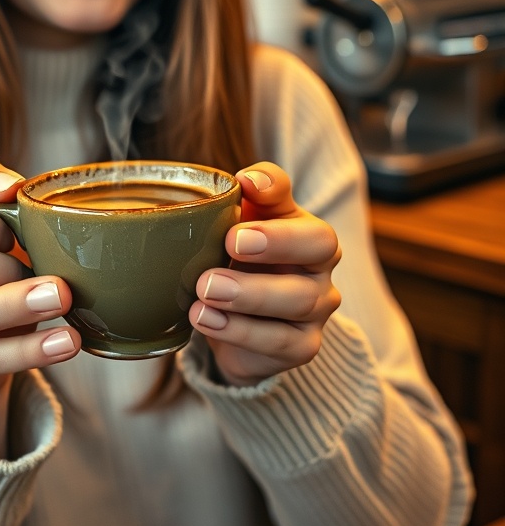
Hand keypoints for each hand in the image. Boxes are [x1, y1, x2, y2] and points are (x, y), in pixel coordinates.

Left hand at [189, 162, 340, 387]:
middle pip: (318, 249)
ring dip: (248, 293)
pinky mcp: (302, 347)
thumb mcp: (242, 223)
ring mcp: (317, 310)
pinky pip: (280, 342)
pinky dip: (240, 331)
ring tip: (205, 290)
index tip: (245, 191)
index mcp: (308, 231)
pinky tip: (206, 319)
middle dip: (275, 243)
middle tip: (230, 243)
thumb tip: (246, 179)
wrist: (237, 324)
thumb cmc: (240, 262)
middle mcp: (321, 268)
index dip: (280, 200)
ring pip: (298, 300)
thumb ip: (250, 197)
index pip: (309, 208)